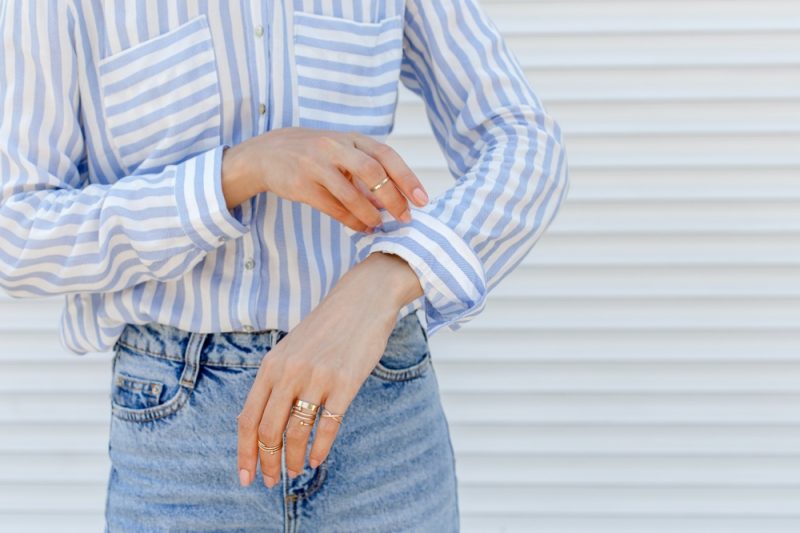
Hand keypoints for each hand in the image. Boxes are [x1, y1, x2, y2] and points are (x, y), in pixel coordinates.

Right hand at [221, 127, 429, 232]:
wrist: (266, 153)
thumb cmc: (314, 154)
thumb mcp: (341, 152)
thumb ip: (367, 171)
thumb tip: (395, 200)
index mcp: (350, 138)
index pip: (386, 155)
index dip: (406, 178)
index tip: (422, 200)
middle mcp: (334, 148)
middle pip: (372, 171)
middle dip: (393, 198)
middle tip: (405, 218)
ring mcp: (316, 166)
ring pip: (351, 194)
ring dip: (371, 214)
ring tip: (381, 226)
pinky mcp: (301, 186)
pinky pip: (333, 208)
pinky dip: (351, 221)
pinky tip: (362, 228)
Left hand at [235, 251, 423, 488]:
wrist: (361, 300)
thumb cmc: (326, 329)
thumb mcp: (290, 349)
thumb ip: (275, 381)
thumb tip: (262, 425)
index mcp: (271, 365)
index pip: (248, 418)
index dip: (244, 452)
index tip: (245, 475)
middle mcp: (289, 372)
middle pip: (268, 430)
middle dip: (266, 462)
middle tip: (270, 481)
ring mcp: (317, 377)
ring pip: (296, 432)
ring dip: (292, 459)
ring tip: (293, 472)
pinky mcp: (345, 382)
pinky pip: (328, 425)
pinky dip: (319, 448)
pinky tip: (316, 459)